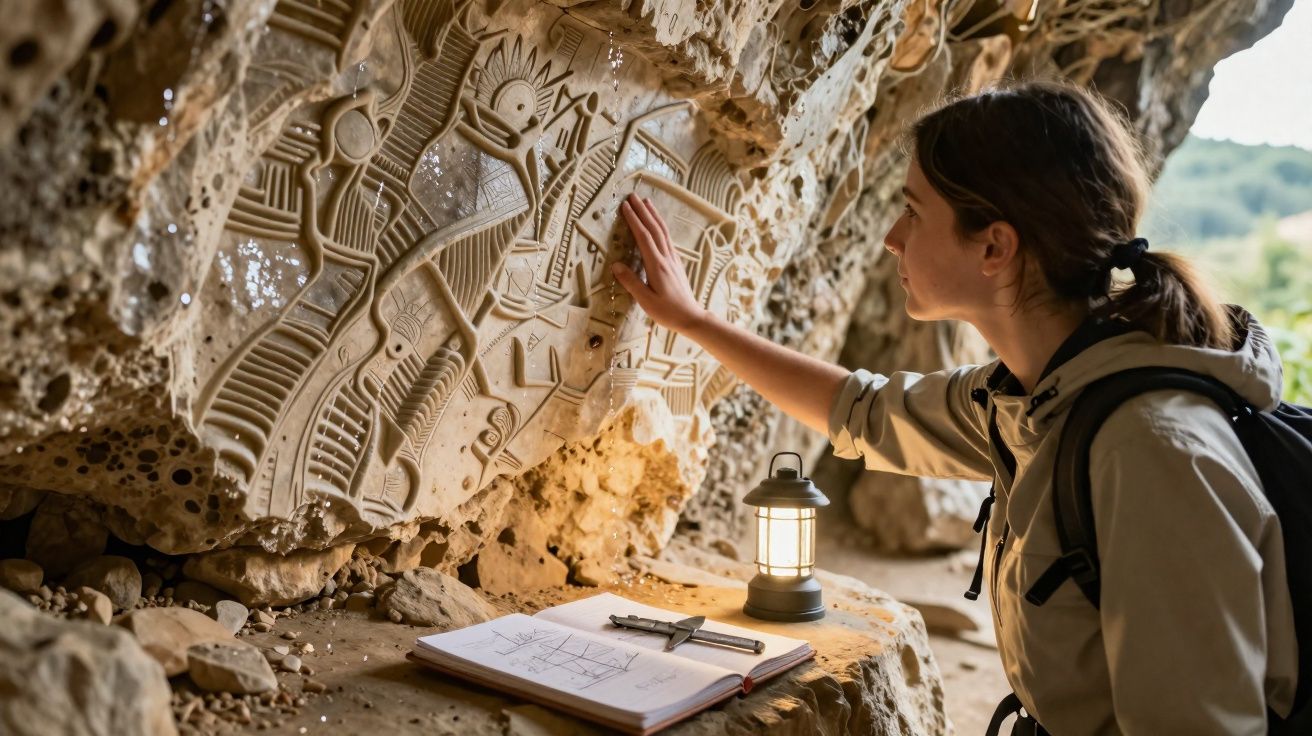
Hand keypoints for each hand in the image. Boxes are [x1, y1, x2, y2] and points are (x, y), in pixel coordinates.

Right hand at [612, 193, 709, 332]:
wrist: (691, 317)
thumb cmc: (667, 312)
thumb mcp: (646, 301)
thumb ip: (631, 282)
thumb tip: (615, 265)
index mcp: (657, 265)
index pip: (644, 237)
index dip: (634, 220)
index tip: (625, 206)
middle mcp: (666, 258)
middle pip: (654, 229)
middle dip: (643, 211)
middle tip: (633, 196)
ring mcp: (673, 259)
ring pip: (663, 231)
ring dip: (653, 215)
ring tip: (646, 202)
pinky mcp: (676, 263)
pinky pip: (667, 238)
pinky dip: (660, 226)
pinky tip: (658, 224)